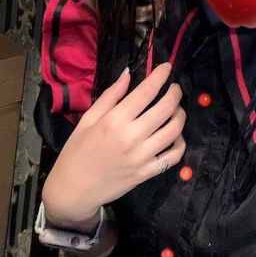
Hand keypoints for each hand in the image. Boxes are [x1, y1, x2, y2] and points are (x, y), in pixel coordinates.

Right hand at [42, 63, 185, 224]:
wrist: (73, 190)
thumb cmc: (77, 151)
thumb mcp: (88, 120)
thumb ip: (110, 96)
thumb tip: (128, 73)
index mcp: (114, 121)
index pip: (146, 92)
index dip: (161, 76)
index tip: (167, 67)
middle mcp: (131, 137)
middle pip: (166, 108)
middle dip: (175, 93)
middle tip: (174, 89)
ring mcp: (142, 157)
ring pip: (174, 130)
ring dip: (181, 115)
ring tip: (177, 110)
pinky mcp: (147, 173)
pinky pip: (174, 157)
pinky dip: (180, 143)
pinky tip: (175, 136)